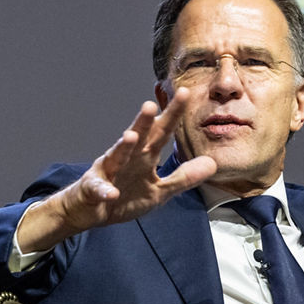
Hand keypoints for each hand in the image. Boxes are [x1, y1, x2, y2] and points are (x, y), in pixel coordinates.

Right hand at [17, 88, 216, 252]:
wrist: (91, 210)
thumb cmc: (126, 195)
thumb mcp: (160, 190)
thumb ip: (184, 177)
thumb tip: (212, 163)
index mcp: (145, 156)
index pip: (162, 132)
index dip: (173, 115)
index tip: (185, 94)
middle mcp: (127, 157)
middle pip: (138, 136)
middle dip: (144, 121)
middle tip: (152, 103)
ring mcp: (109, 171)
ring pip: (116, 155)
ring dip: (123, 146)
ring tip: (131, 136)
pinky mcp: (94, 187)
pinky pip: (100, 189)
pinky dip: (105, 190)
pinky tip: (111, 193)